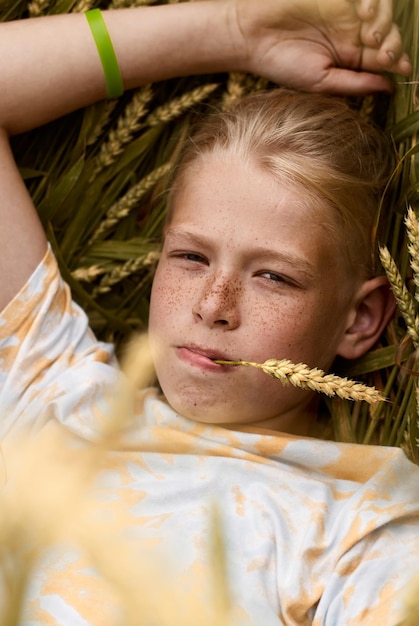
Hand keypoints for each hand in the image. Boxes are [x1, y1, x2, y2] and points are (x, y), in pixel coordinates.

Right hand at [230, 0, 410, 94]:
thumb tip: (389, 88)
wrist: (254, 36)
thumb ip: (355, 84)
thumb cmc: (282, 65)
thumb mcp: (321, 82)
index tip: (404, 67)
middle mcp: (351, 36)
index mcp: (348, 60)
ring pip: (383, 14)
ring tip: (371, 34)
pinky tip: (365, 12)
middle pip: (388, 35)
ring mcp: (346, 13)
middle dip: (394, 44)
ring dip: (386, 23)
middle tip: (382, 53)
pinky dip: (374, 3)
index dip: (397, 61)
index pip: (381, 60)